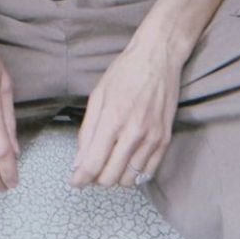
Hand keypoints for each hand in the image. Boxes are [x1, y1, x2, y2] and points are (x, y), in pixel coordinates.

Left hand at [70, 27, 181, 188]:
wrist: (158, 57)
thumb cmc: (125, 72)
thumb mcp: (98, 95)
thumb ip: (87, 131)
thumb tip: (79, 162)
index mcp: (113, 118)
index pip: (93, 164)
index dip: (80, 178)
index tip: (75, 181)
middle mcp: (134, 132)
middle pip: (110, 177)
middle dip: (96, 178)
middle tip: (91, 167)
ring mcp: (152, 138)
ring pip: (128, 179)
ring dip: (115, 176)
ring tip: (109, 161)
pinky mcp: (165, 140)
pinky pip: (147, 173)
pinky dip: (134, 174)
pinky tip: (126, 161)